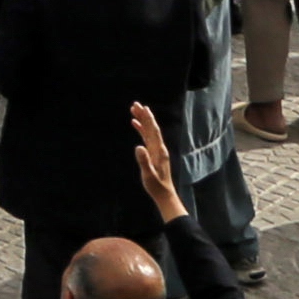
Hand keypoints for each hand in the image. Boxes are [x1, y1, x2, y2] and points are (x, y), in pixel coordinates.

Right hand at [127, 99, 181, 223]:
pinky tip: (135, 123)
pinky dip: (141, 129)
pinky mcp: (153, 153)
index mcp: (159, 151)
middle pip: (151, 128)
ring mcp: (156, 150)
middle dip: (144, 116)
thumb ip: (144, 161)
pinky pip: (146, 137)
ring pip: (148, 131)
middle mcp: (159, 148)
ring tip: (134, 110)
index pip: (153, 132)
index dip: (148, 120)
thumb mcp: (149, 175)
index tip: (143, 108)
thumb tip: (138, 146)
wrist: (164, 194)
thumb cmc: (156, 186)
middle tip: (135, 104)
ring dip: (142, 120)